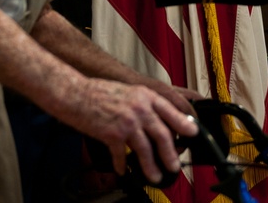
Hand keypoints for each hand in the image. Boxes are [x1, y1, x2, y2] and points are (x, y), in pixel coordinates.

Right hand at [67, 79, 197, 183]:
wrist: (74, 93)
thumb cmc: (98, 92)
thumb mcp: (127, 92)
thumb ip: (143, 104)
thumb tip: (156, 119)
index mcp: (145, 96)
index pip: (171, 112)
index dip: (184, 124)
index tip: (192, 133)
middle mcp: (139, 108)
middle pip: (163, 135)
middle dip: (171, 154)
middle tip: (174, 165)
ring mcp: (127, 122)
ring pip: (146, 149)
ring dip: (151, 166)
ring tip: (154, 175)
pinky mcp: (113, 134)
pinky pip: (121, 155)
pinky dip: (122, 165)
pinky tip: (121, 170)